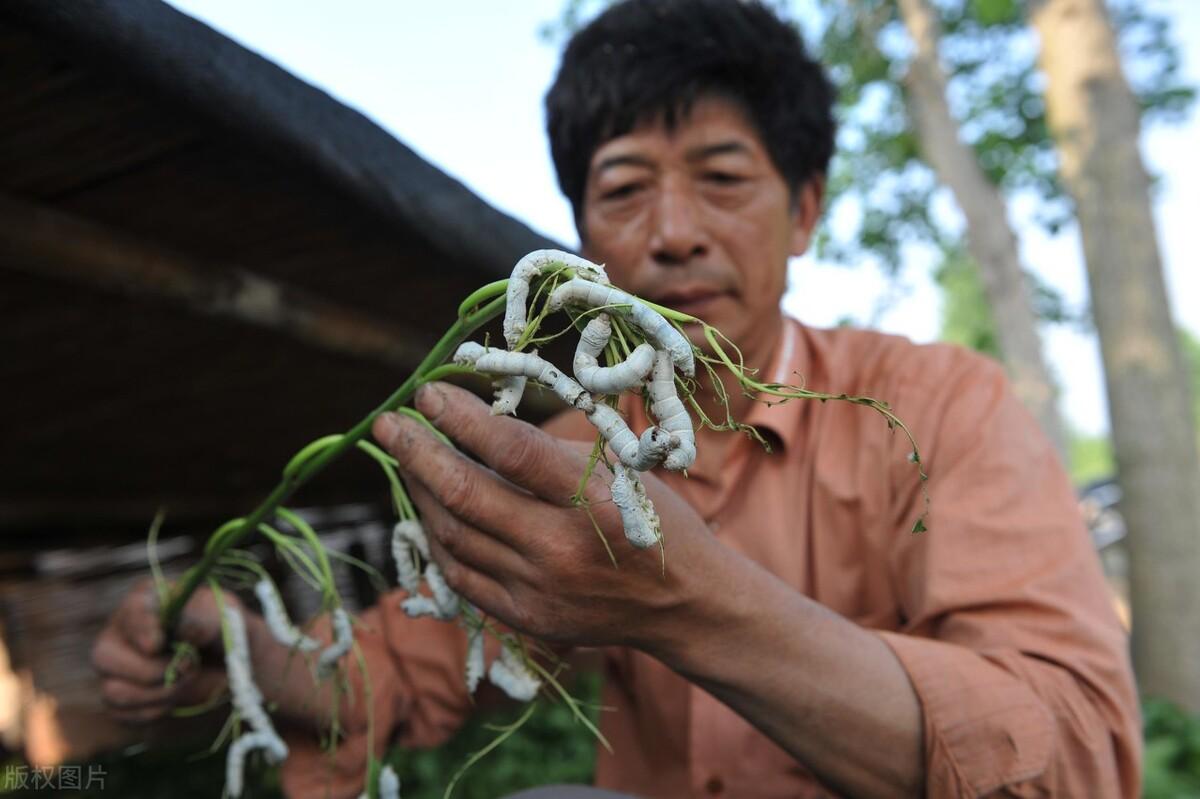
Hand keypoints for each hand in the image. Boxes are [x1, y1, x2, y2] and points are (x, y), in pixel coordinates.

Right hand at [91, 578, 231, 724]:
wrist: (225, 658)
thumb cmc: (220, 627)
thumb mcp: (221, 615)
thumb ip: (203, 622)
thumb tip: (184, 635)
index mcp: (145, 600)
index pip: (130, 612)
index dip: (142, 630)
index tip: (158, 644)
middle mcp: (120, 632)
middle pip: (104, 657)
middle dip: (151, 671)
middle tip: (188, 667)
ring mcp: (115, 666)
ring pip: (113, 692)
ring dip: (159, 693)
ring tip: (187, 680)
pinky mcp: (119, 696)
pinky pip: (124, 715)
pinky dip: (155, 710)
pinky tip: (175, 694)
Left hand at [371, 382, 719, 650]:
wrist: (684, 602)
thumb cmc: (651, 516)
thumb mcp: (617, 467)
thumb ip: (547, 451)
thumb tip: (473, 421)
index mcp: (592, 499)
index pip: (510, 450)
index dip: (460, 419)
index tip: (428, 392)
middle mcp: (560, 548)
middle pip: (466, 495)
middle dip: (417, 452)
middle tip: (388, 423)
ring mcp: (538, 589)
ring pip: (453, 534)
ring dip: (421, 491)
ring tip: (407, 458)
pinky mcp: (525, 618)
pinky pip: (460, 573)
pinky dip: (438, 537)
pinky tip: (429, 508)